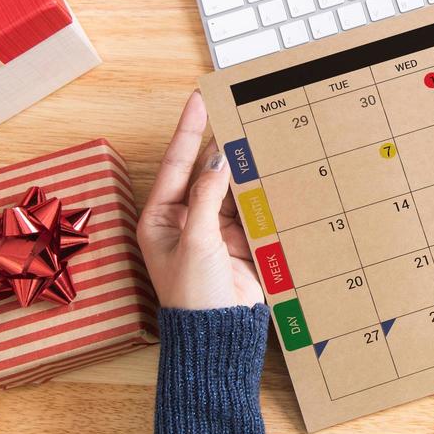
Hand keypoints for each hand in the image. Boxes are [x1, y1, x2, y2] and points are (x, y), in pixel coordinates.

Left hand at [137, 91, 264, 310]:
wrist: (219, 334)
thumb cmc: (193, 295)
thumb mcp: (196, 242)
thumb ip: (207, 197)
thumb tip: (219, 159)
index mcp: (160, 218)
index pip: (176, 163)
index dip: (188, 130)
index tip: (199, 100)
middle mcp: (185, 220)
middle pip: (205, 172)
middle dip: (221, 147)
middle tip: (238, 113)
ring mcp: (214, 230)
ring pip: (231, 189)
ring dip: (244, 170)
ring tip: (259, 140)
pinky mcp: (240, 241)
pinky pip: (251, 209)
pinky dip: (260, 194)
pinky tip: (272, 175)